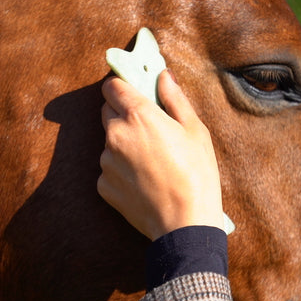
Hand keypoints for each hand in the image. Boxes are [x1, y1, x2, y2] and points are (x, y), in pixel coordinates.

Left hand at [98, 70, 223, 240]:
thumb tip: (162, 76)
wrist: (184, 224)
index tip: (131, 92)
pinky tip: (144, 181)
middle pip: (108, 112)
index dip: (121, 87)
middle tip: (149, 130)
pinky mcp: (103, 185)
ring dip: (123, 145)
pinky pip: (109, 169)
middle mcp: (116, 134)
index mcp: (138, 115)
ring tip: (152, 162)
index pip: (112, 87)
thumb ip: (174, 98)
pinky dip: (121, 171)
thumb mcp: (194, 130)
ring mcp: (106, 161)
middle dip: (123, 114)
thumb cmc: (196, 174)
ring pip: (109, 142)